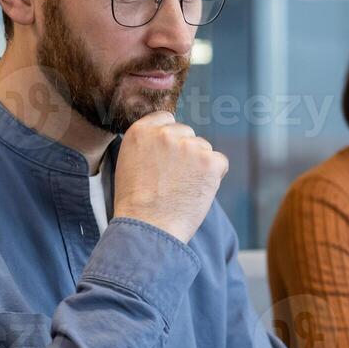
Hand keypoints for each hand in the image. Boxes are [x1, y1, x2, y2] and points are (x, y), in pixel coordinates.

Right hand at [112, 110, 227, 243]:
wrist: (149, 228)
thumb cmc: (137, 204)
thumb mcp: (129, 164)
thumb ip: (148, 145)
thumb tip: (167, 139)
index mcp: (142, 131)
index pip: (166, 119)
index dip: (170, 138)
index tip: (168, 155)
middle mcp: (166, 133)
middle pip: (186, 133)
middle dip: (185, 152)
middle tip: (175, 179)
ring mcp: (190, 145)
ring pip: (203, 148)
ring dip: (199, 165)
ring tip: (183, 190)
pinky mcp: (211, 161)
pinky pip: (220, 162)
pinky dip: (214, 177)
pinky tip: (197, 192)